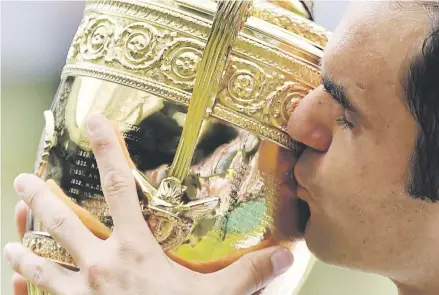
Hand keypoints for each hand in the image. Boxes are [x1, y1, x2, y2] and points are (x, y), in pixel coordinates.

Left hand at [4, 114, 293, 294]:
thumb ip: (249, 273)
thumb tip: (287, 253)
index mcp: (133, 251)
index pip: (119, 188)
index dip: (108, 150)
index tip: (93, 121)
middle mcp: (97, 266)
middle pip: (61, 220)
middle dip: (40, 196)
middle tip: (21, 179)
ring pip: (39, 264)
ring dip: (23, 250)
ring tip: (9, 242)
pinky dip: (27, 293)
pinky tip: (19, 291)